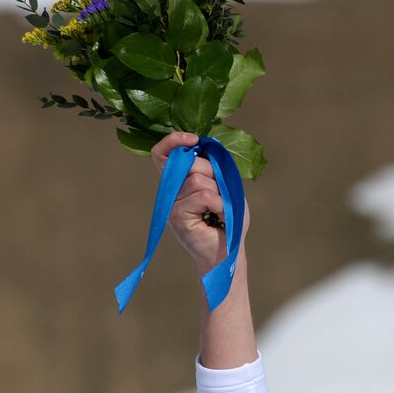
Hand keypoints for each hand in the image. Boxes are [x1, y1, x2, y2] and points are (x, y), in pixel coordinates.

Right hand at [151, 131, 252, 275]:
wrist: (228, 253)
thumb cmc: (229, 222)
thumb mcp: (227, 190)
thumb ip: (216, 170)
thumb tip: (203, 150)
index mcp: (181, 182)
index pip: (164, 154)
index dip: (173, 141)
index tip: (193, 139)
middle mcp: (173, 191)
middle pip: (190, 163)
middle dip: (212, 173)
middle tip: (220, 196)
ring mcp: (172, 203)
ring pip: (198, 179)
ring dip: (219, 194)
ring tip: (220, 211)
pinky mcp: (177, 215)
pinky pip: (203, 195)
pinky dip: (219, 204)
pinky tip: (220, 216)